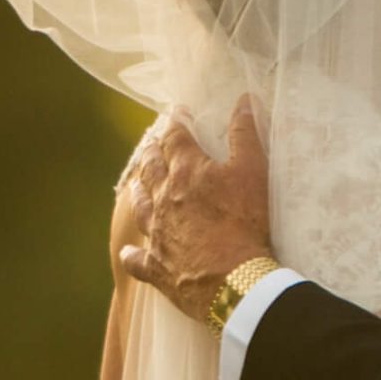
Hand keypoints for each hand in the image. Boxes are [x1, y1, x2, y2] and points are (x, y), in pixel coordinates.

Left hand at [119, 98, 277, 324]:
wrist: (232, 279)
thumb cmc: (244, 222)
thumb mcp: (253, 171)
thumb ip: (245, 134)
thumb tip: (244, 100)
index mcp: (186, 172)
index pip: (176, 139)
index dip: (176, 123)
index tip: (177, 113)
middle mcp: (164, 198)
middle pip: (152, 169)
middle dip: (152, 153)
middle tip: (151, 145)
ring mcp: (157, 233)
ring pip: (141, 207)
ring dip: (138, 192)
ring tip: (135, 184)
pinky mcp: (157, 266)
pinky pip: (138, 260)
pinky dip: (132, 255)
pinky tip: (128, 253)